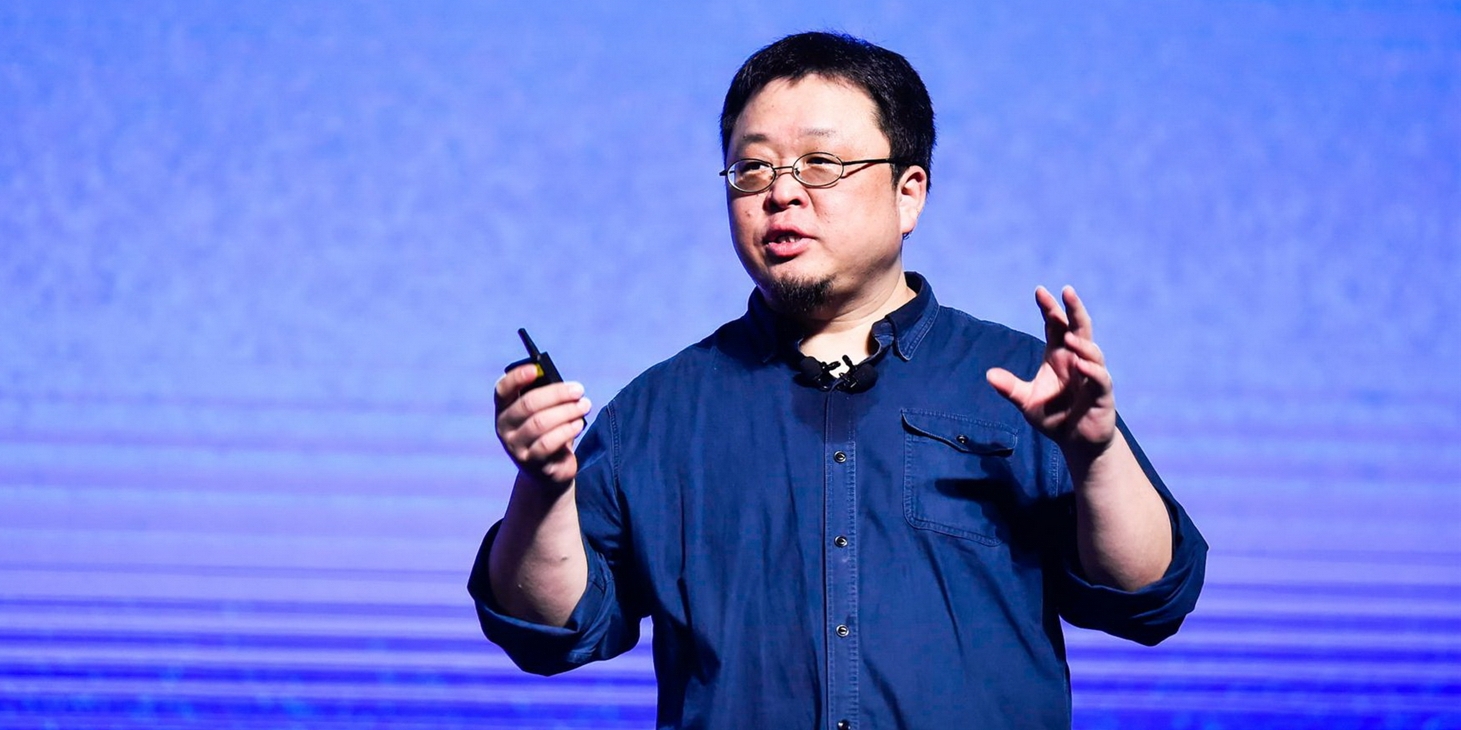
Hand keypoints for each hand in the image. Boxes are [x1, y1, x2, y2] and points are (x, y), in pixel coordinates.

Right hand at [494, 364, 590, 487]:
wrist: (549, 470)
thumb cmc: (548, 431)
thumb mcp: (545, 412)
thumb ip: (548, 398)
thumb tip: (566, 387)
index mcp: (504, 409)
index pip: (502, 390)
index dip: (517, 377)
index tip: (536, 368)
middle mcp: (504, 427)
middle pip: (527, 404)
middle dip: (557, 394)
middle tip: (578, 390)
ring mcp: (515, 447)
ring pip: (540, 423)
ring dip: (567, 411)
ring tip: (584, 406)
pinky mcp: (531, 463)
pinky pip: (548, 443)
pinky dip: (566, 430)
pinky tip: (578, 424)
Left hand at [986, 285, 1115, 459]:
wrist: (1076, 443)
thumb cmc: (1054, 418)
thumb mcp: (1026, 402)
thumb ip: (1010, 388)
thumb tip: (989, 375)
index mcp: (1058, 356)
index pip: (1055, 326)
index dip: (1049, 309)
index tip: (1039, 291)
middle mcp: (1077, 360)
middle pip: (1079, 328)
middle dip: (1074, 309)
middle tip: (1067, 291)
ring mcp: (1092, 376)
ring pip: (1092, 352)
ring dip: (1081, 343)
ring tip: (1067, 337)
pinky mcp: (1102, 394)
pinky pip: (1100, 378)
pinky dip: (1091, 370)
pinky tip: (1080, 365)